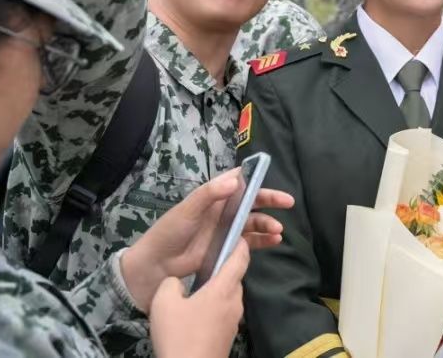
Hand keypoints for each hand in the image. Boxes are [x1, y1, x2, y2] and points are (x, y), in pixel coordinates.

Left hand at [121, 168, 293, 311]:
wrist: (154, 268)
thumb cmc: (168, 233)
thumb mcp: (187, 210)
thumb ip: (210, 194)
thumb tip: (236, 180)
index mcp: (212, 197)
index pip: (237, 180)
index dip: (253, 176)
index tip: (268, 174)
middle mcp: (221, 211)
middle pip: (250, 202)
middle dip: (269, 200)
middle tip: (288, 203)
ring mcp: (224, 230)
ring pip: (252, 223)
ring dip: (267, 224)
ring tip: (279, 232)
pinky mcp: (225, 249)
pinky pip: (248, 243)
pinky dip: (262, 241)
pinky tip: (273, 242)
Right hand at [149, 242, 247, 357]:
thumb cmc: (179, 335)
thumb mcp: (164, 302)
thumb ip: (171, 284)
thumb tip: (178, 284)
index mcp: (224, 289)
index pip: (241, 259)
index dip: (240, 244)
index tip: (234, 235)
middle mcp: (235, 302)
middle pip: (235, 277)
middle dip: (223, 269)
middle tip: (205, 264)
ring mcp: (234, 320)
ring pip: (229, 296)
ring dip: (218, 290)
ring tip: (196, 290)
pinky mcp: (229, 335)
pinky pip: (225, 312)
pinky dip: (215, 307)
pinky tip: (197, 314)